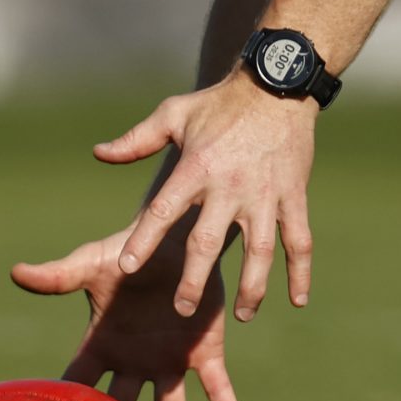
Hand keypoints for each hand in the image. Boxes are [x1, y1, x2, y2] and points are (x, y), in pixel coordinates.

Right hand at [10, 224, 244, 400]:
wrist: (176, 233)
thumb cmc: (128, 249)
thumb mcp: (91, 262)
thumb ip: (58, 276)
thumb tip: (15, 273)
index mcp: (103, 344)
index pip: (80, 383)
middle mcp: (135, 361)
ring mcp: (170, 359)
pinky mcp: (204, 350)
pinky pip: (216, 388)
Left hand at [97, 73, 317, 320]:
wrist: (277, 85)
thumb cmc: (219, 103)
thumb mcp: (174, 114)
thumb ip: (136, 140)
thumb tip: (98, 154)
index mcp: (196, 168)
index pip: (163, 210)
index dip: (143, 240)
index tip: (127, 267)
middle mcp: (230, 186)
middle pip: (208, 242)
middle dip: (194, 279)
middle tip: (182, 309)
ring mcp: (265, 194)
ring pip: (260, 251)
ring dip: (252, 287)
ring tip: (244, 315)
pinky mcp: (293, 196)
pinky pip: (299, 240)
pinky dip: (301, 271)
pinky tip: (298, 300)